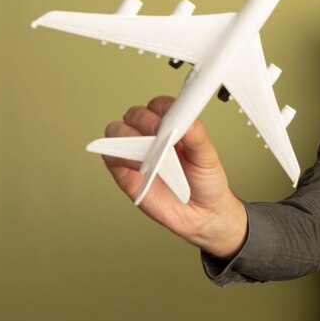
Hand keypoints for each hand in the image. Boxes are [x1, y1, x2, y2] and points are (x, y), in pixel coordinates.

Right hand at [102, 96, 246, 258]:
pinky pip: (111, 157)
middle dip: (145, 121)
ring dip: (129, 137)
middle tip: (159, 134)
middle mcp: (152, 136)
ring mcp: (137, 153)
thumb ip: (198, 136)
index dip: (161, 108)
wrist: (203, 214)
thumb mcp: (208, 157)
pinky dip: (121, 157)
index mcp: (172, 126)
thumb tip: (187, 120)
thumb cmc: (206, 182)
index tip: (169, 118)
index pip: (159, 106)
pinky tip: (140, 165)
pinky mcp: (125, 173)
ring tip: (150, 152)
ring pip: (117, 132)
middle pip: (135, 115)